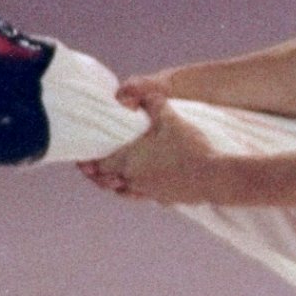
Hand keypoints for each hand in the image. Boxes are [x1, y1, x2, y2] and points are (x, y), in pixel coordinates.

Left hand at [81, 90, 224, 203]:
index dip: (86, 163)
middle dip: (98, 175)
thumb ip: (154, 105)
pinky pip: (144, 196)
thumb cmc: (189, 148)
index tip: (81, 161)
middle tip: (92, 169)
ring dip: (116, 185)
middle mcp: (133, 179)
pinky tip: (143, 185)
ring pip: (124, 191)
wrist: (214, 177)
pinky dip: (138, 191)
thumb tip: (145, 95)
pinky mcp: (165, 199)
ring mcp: (149, 192)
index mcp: (128, 160)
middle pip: (106, 181)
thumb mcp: (170, 119)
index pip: (98, 164)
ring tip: (115, 178)